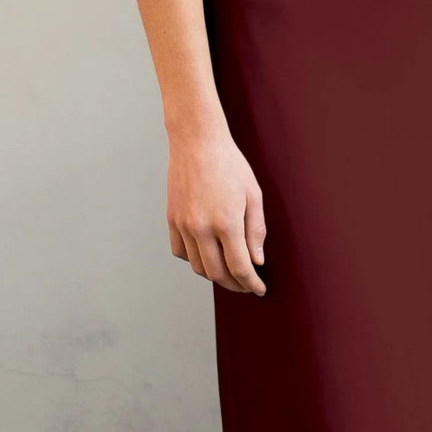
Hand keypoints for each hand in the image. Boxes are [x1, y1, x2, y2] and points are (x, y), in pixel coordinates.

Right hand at [167, 126, 266, 294]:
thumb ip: (256, 231)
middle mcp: (201, 227)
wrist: (196, 142)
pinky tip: (207, 255)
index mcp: (226, 222)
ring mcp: (183, 225)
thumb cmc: (230, 165)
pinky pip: (181, 252)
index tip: (259, 289)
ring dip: (214, 275)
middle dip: (234, 284)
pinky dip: (195, 260)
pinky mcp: (171, 220)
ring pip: (197, 266)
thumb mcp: (253, 195)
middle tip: (246, 285)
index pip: (239, 267)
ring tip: (229, 272)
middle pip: (217, 273)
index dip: (251, 283)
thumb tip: (257, 261)